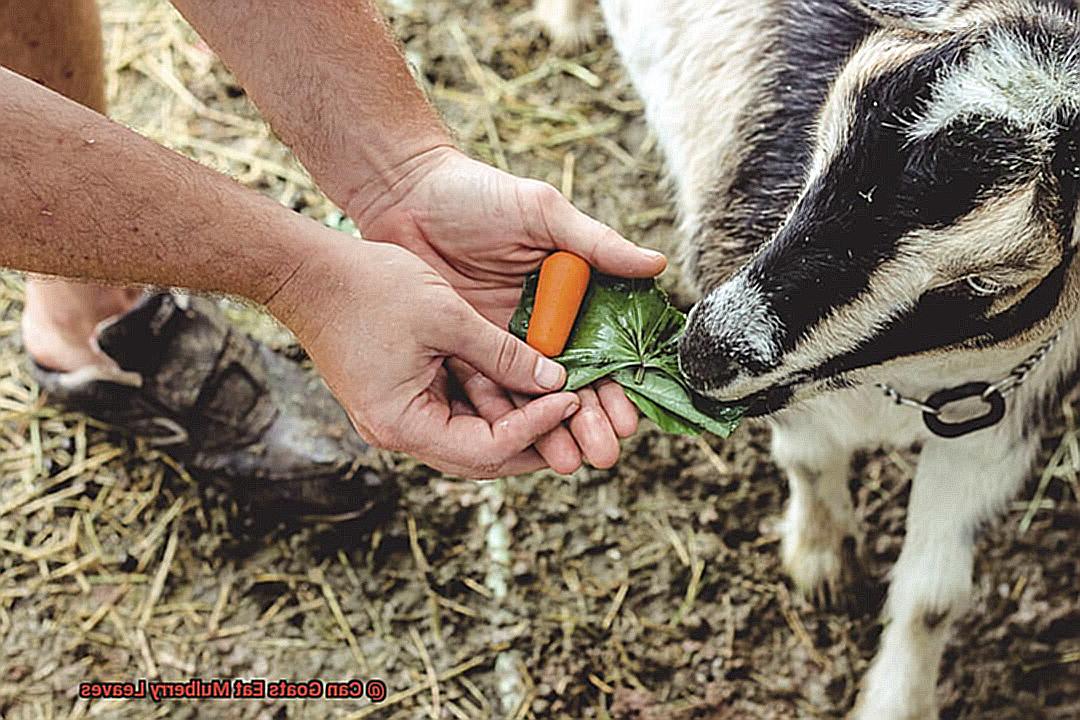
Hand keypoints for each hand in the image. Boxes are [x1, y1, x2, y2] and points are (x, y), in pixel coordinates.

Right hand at [268, 233, 582, 477]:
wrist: (305, 271)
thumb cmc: (368, 287)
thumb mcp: (447, 316)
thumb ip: (502, 353)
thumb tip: (555, 380)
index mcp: (403, 423)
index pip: (487, 449)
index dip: (535, 427)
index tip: (571, 398)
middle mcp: (397, 432)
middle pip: (481, 456)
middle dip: (532, 441)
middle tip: (576, 422)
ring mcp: (395, 417)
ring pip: (469, 437)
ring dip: (512, 423)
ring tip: (558, 405)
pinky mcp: (398, 397)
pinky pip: (452, 412)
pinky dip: (486, 402)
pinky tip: (520, 384)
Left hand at [350, 147, 666, 470]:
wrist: (405, 193)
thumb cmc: (477, 194)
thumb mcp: (542, 212)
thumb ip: (596, 244)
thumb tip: (657, 266)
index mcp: (571, 294)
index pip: (605, 351)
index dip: (619, 387)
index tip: (628, 419)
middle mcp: (542, 324)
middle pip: (573, 383)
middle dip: (590, 421)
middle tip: (602, 454)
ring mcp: (501, 340)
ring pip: (532, 395)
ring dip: (550, 430)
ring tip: (568, 461)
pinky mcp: (463, 349)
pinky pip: (487, 389)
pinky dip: (503, 417)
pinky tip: (518, 446)